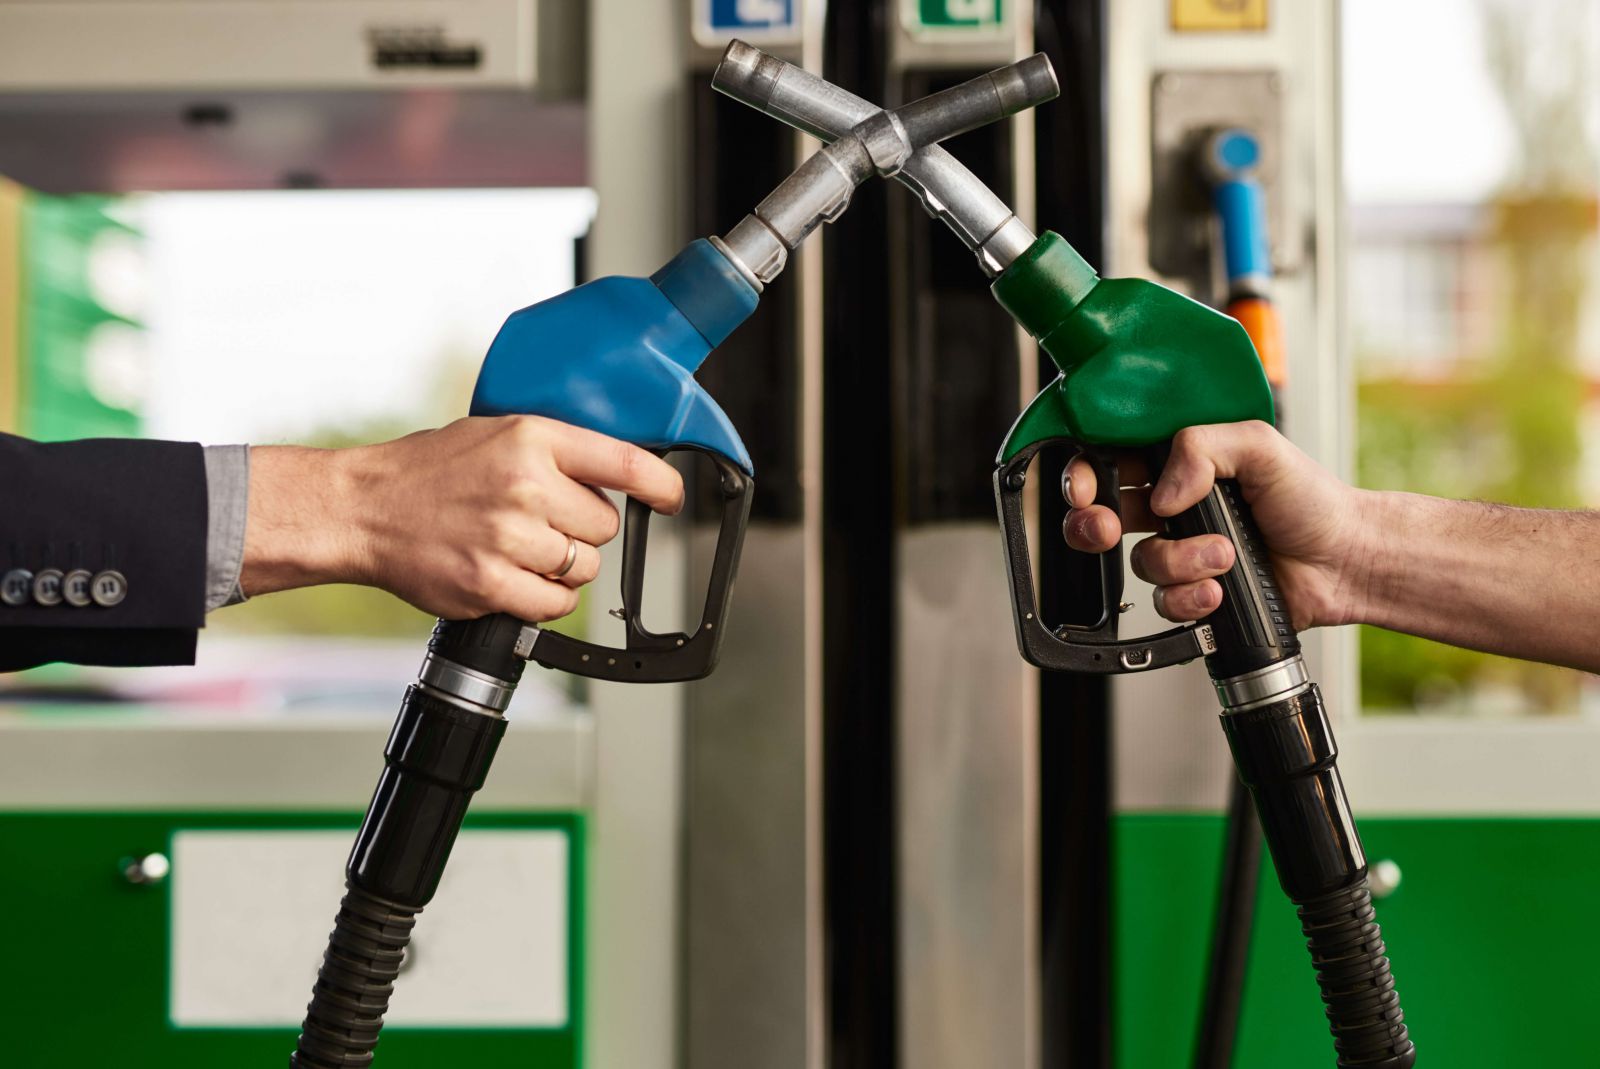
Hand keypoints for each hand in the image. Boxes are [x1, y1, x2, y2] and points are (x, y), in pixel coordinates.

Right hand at [243, 415, 684, 621]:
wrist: (364, 508)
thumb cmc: (429, 471)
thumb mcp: (496, 434)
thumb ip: (555, 452)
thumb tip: (616, 475)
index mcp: (532, 439)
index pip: (623, 463)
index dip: (660, 486)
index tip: (672, 499)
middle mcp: (525, 485)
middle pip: (604, 527)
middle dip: (580, 530)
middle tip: (539, 521)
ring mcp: (508, 537)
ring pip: (583, 567)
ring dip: (563, 566)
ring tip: (520, 548)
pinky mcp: (491, 583)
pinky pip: (556, 603)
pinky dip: (545, 598)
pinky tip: (516, 578)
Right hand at [1061, 421, 1372, 630]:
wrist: (1344, 561)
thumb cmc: (1313, 501)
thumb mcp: (1261, 446)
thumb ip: (1202, 447)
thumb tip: (1162, 492)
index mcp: (1180, 464)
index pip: (1112, 461)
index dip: (1086, 475)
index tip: (1086, 489)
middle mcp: (1172, 508)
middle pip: (1100, 516)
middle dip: (1094, 525)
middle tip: (1108, 527)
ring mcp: (1181, 552)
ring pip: (1139, 562)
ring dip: (1179, 561)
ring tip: (1225, 555)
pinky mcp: (1192, 593)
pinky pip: (1163, 602)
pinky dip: (1190, 598)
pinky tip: (1220, 590)